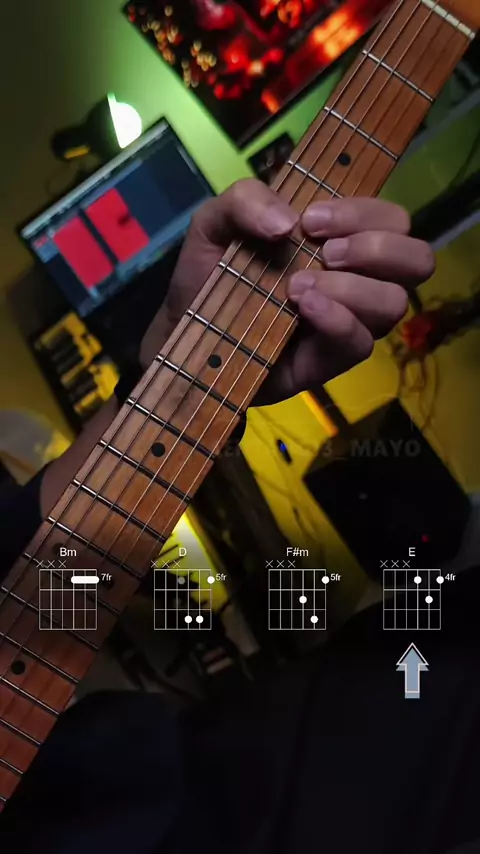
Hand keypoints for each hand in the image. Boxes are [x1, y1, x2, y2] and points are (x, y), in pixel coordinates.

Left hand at [140, 179, 434, 403]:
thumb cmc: (210, 271)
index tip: (311, 220)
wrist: (182, 326)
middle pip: (416, 260)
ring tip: (298, 286)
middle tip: (323, 252)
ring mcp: (348, 321)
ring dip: (351, 287)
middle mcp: (356, 278)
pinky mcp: (330, 360)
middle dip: (375, 248)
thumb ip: (245, 200)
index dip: (364, 213)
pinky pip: (360, 342)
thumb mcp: (216, 222)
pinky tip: (301, 307)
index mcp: (340, 237)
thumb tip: (286, 222)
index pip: (392, 219)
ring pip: (394, 302)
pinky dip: (336, 320)